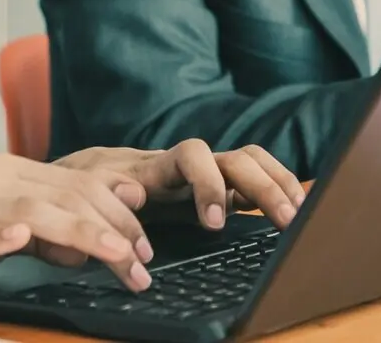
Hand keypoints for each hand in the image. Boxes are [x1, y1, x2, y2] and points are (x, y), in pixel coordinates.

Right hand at [0, 153, 154, 300]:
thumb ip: (44, 233)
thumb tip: (89, 247)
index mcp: (9, 171)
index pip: (79, 184)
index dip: (119, 212)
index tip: (145, 245)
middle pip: (67, 194)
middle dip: (113, 228)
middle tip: (143, 262)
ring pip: (33, 208)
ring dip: (80, 233)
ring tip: (113, 253)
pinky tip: (19, 237)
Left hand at [55, 139, 304, 230]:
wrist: (81, 179)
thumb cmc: (85, 186)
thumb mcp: (87, 190)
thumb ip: (107, 191)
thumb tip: (132, 195)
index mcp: (158, 165)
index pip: (193, 156)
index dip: (210, 184)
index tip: (215, 224)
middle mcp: (188, 166)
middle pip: (237, 158)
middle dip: (265, 186)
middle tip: (287, 222)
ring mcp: (206, 176)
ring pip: (251, 163)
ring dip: (279, 183)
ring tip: (299, 214)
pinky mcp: (215, 192)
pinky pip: (252, 182)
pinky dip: (277, 189)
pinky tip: (294, 210)